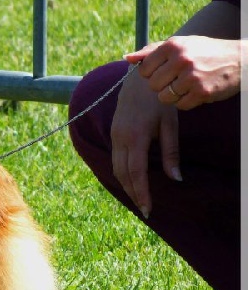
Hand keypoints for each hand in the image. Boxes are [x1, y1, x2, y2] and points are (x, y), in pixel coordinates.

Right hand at [110, 65, 180, 218]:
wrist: (139, 79)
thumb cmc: (159, 100)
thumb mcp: (170, 125)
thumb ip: (171, 153)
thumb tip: (176, 179)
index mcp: (135, 137)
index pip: (136, 173)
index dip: (141, 193)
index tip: (148, 209)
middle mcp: (120, 139)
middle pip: (123, 175)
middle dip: (133, 194)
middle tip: (145, 210)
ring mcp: (114, 136)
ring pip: (116, 169)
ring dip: (126, 186)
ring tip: (138, 199)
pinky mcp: (113, 134)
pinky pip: (115, 160)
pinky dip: (122, 174)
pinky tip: (131, 181)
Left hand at [124, 35, 242, 109]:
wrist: (239, 59)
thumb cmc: (204, 52)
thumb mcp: (180, 45)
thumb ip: (151, 51)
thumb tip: (126, 58)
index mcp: (173, 46)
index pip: (144, 69)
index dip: (152, 73)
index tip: (164, 70)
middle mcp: (181, 59)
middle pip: (152, 85)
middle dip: (162, 85)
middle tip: (177, 78)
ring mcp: (191, 77)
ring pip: (164, 97)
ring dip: (173, 95)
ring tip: (186, 85)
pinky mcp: (201, 92)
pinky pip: (180, 106)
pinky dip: (186, 102)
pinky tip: (195, 91)